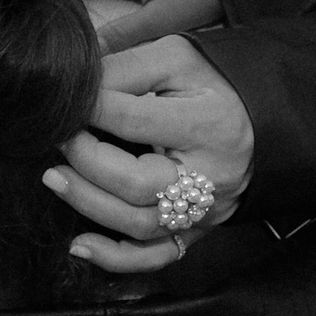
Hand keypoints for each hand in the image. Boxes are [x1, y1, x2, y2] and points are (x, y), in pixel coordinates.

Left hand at [49, 35, 255, 277]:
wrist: (260, 119)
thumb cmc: (211, 83)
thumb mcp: (176, 57)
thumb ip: (127, 66)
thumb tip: (78, 85)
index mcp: (209, 123)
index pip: (136, 120)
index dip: (92, 109)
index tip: (67, 101)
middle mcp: (211, 176)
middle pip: (138, 184)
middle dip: (86, 162)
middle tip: (59, 139)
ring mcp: (205, 210)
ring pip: (139, 225)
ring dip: (88, 204)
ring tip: (55, 178)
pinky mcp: (196, 231)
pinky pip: (154, 257)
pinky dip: (114, 257)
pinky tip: (79, 245)